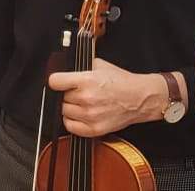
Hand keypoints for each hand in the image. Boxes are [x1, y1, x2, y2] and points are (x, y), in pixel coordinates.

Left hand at [47, 59, 162, 136]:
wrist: (140, 98)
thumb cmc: (121, 82)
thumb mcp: (99, 65)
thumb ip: (80, 68)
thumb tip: (64, 70)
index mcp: (86, 80)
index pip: (55, 82)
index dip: (56, 81)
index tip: (59, 82)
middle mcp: (86, 98)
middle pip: (60, 98)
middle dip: (67, 94)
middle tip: (77, 92)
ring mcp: (90, 115)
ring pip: (64, 111)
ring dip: (70, 107)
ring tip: (81, 102)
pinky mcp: (94, 129)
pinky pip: (70, 126)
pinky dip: (72, 121)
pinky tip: (80, 114)